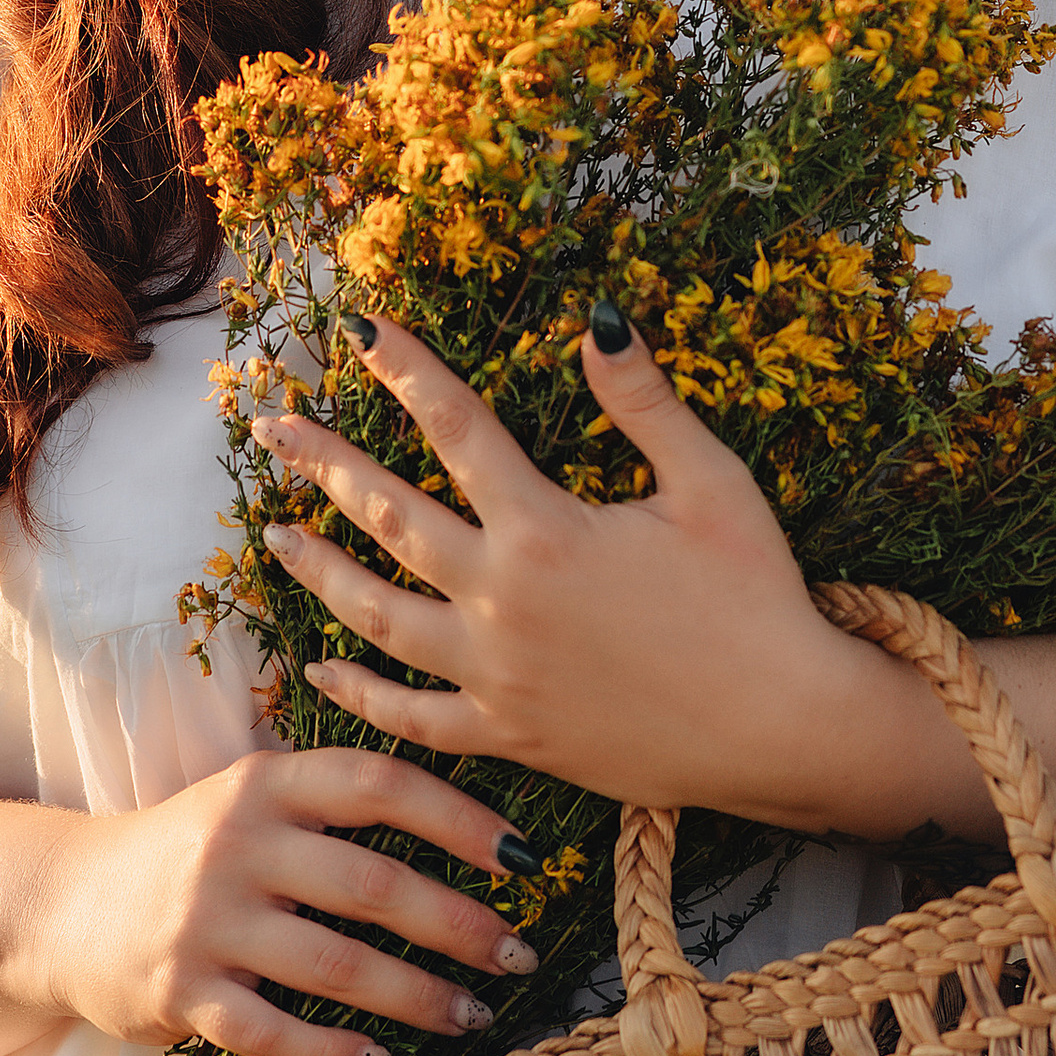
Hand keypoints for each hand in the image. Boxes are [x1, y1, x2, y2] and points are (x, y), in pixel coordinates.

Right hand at [26, 742, 540, 1055]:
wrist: (60, 904)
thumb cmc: (188, 849)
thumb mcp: (249, 796)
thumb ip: (332, 799)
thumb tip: (468, 822)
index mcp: (264, 783)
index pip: (380, 785)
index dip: (460, 817)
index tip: (522, 858)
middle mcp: (235, 845)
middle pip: (372, 885)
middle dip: (459, 925)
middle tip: (517, 955)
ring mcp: (205, 924)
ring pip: (335, 966)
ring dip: (418, 996)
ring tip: (473, 1014)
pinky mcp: (179, 995)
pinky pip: (271, 1032)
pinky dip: (332, 1050)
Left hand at [253, 312, 969, 836]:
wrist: (782, 729)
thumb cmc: (756, 598)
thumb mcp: (711, 482)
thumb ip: (644, 402)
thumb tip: (600, 320)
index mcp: (545, 529)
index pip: (455, 427)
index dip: (405, 369)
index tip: (358, 329)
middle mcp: (502, 601)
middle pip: (390, 517)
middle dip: (324, 464)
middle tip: (272, 427)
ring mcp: (496, 675)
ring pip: (379, 617)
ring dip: (321, 571)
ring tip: (276, 537)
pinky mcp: (510, 736)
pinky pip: (411, 716)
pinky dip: (359, 692)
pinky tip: (320, 667)